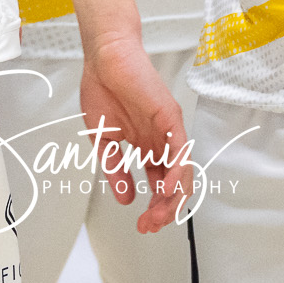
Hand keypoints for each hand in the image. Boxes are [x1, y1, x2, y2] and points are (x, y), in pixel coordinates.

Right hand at [80, 33, 190, 232]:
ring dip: (172, 197)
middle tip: (151, 225)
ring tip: (160, 214)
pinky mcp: (170, 117)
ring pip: (182, 171)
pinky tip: (167, 188)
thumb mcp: (103, 140)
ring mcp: (168, 129)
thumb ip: (114, 169)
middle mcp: (162, 140)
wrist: (103, 57)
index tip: (143, 225)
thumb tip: (124, 198)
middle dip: (164, 209)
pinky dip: (176, 171)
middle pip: (173, 183)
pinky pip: (180, 149)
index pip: (159, 184)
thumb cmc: (102, 88)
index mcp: (147, 146)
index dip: (154, 207)